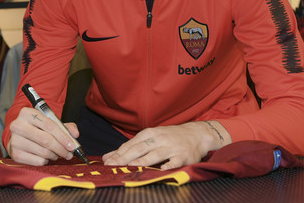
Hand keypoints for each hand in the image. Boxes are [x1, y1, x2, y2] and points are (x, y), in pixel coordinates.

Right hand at [7, 107, 78, 165]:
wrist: (19, 137)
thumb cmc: (36, 129)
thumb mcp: (49, 122)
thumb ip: (64, 126)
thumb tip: (75, 134)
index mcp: (26, 113)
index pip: (49, 125)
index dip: (63, 136)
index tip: (72, 145)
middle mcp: (18, 125)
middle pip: (46, 140)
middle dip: (61, 148)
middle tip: (69, 154)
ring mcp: (15, 141)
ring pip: (43, 152)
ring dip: (55, 155)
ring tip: (58, 154)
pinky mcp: (15, 154)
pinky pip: (38, 161)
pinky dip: (46, 161)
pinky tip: (47, 157)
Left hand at [102, 121, 230, 168]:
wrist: (196, 134)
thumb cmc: (169, 137)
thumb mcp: (150, 137)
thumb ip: (130, 147)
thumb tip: (108, 157)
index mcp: (149, 134)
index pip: (131, 144)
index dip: (118, 153)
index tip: (107, 162)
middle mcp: (159, 139)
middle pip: (139, 149)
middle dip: (125, 158)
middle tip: (112, 166)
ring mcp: (171, 147)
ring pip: (155, 154)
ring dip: (143, 160)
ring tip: (131, 166)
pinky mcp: (183, 155)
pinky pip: (175, 161)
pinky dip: (169, 164)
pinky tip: (162, 169)